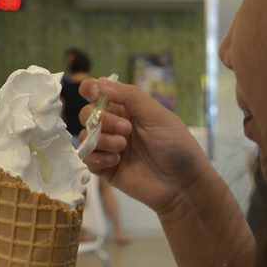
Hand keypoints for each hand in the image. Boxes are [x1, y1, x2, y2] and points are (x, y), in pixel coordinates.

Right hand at [78, 77, 209, 213]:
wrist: (181, 184)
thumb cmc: (175, 145)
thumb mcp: (157, 115)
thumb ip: (130, 96)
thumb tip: (100, 82)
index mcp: (126, 109)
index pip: (99, 93)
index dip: (90, 89)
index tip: (92, 92)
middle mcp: (113, 126)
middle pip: (87, 114)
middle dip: (102, 119)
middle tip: (126, 129)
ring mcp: (107, 147)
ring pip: (84, 136)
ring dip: (102, 139)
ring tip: (123, 147)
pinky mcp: (103, 168)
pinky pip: (86, 158)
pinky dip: (98, 157)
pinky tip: (116, 161)